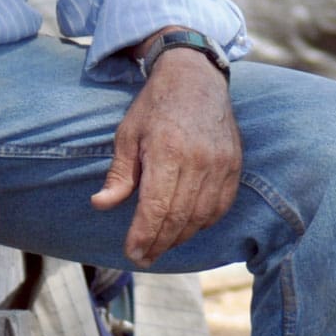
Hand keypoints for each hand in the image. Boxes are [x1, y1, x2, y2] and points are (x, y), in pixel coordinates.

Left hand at [90, 47, 240, 267]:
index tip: (132, 254)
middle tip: (142, 258)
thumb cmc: (155, 106)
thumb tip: (101, 204)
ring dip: (180, 237)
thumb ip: (119, 174)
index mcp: (168, 151)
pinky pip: (220, 206)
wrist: (195, 77)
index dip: (143, 236)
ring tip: (160, 246)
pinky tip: (186, 228)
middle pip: (179, 218)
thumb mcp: (127, 134)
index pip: (157, 207)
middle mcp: (199, 161)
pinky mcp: (234, 165)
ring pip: (201, 216)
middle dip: (159, 243)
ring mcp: (221, 164)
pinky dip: (203, 223)